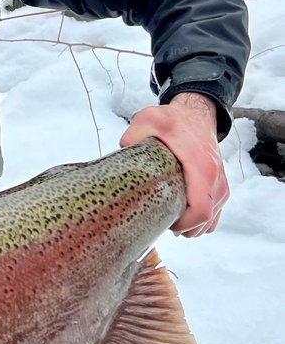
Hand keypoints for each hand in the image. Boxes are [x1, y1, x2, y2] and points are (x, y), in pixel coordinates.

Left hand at [119, 92, 227, 237]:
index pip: (200, 209)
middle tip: (160, 223)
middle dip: (183, 229)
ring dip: (191, 227)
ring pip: (211, 220)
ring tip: (168, 220)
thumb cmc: (172, 119)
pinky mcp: (220, 186)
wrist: (196, 114)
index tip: (165, 224)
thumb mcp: (148, 120)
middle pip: (205, 221)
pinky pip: (215, 213)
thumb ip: (133, 136)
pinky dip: (200, 221)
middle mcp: (216, 178)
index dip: (183, 224)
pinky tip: (181, 216)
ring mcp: (221, 184)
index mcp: (201, 166)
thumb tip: (121, 153)